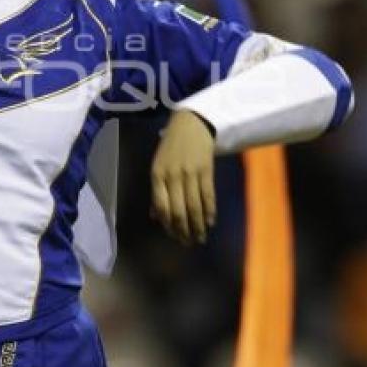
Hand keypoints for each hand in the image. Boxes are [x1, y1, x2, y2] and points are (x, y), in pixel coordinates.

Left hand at [150, 110, 215, 246]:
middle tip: (189, 242)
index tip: (175, 237)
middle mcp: (172, 175)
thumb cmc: (171, 147)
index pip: (161, 207)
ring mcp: (190, 172)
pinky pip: (208, 195)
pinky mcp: (206, 169)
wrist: (190, 123)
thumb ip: (157, 192)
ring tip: (201, 237)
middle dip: (184, 230)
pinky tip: (210, 222)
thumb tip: (155, 218)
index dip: (168, 225)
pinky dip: (209, 211)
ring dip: (198, 225)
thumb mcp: (158, 166)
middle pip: (178, 210)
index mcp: (157, 175)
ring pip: (194, 206)